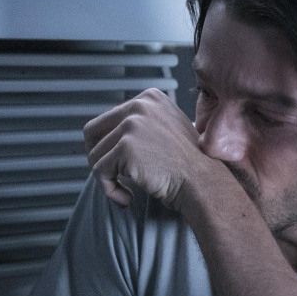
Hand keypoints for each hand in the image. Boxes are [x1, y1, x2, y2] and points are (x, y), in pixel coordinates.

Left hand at [84, 88, 206, 208]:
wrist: (203, 182)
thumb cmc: (189, 164)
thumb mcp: (169, 128)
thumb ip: (144, 123)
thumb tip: (111, 133)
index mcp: (149, 98)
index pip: (108, 119)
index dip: (108, 144)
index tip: (119, 163)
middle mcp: (139, 105)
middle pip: (93, 132)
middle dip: (98, 157)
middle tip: (112, 176)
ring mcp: (131, 125)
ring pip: (95, 155)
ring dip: (107, 178)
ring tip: (127, 191)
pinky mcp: (125, 148)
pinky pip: (99, 172)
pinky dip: (110, 190)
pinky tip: (127, 198)